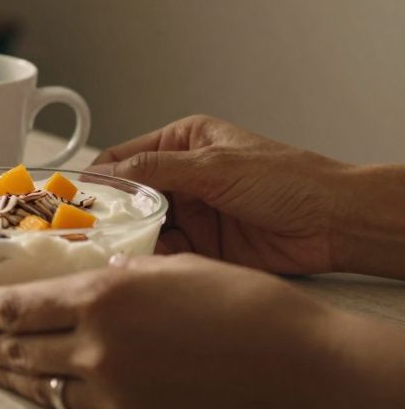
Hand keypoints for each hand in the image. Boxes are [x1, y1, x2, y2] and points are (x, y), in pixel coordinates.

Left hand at [0, 254, 342, 408]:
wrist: (303, 373)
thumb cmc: (249, 308)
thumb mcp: (177, 269)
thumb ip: (125, 273)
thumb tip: (98, 275)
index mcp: (103, 296)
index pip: (19, 306)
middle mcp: (97, 346)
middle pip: (19, 348)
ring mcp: (113, 390)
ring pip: (39, 383)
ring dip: (6, 373)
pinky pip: (78, 406)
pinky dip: (51, 394)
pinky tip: (42, 388)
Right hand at [87, 114, 350, 273]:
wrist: (336, 223)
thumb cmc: (289, 179)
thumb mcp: (215, 166)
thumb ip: (157, 169)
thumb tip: (108, 173)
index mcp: (182, 144)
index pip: (124, 158)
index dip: (97, 179)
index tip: (72, 198)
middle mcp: (182, 177)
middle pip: (128, 197)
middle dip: (107, 214)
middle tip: (81, 231)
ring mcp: (191, 213)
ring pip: (142, 228)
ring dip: (128, 239)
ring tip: (104, 251)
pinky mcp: (202, 247)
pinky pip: (164, 254)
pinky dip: (151, 260)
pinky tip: (140, 265)